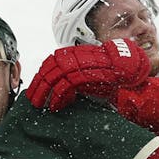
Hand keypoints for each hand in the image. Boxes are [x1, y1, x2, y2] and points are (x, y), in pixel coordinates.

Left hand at [27, 38, 149, 110]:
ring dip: (44, 93)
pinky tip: (55, 106)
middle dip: (37, 86)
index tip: (35, 88)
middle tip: (33, 100)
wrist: (125, 67)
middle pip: (46, 71)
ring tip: (41, 105)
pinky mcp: (83, 75)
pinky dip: (57, 98)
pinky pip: (64, 87)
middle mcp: (71, 57)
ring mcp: (77, 65)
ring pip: (51, 79)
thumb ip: (72, 73)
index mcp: (70, 53)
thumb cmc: (107, 70)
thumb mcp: (86, 68)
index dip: (40, 77)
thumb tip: (58, 84)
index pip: (48, 64)